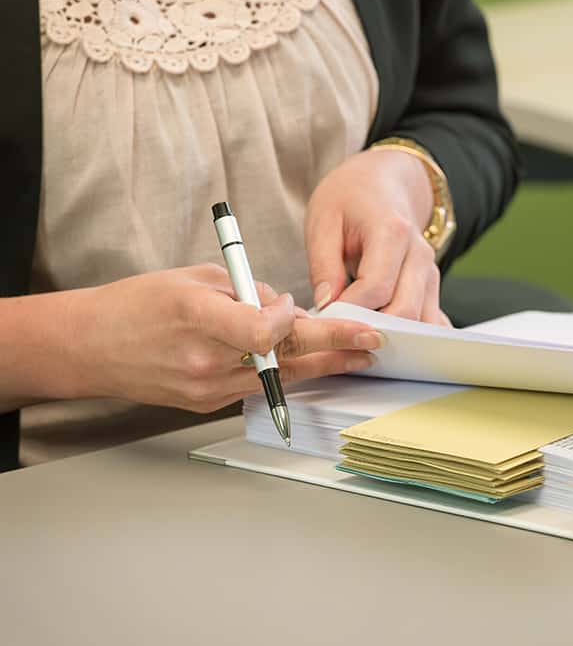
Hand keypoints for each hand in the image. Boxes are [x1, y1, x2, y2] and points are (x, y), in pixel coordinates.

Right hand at [70, 264, 383, 412]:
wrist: (89, 348)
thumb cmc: (138, 303)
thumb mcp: (194, 277)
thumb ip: (247, 291)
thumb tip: (289, 306)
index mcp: (198, 316)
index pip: (264, 330)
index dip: (291, 319)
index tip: (300, 306)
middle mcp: (205, 359)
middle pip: (284, 357)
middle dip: (335, 347)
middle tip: (373, 341)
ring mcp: (206, 388)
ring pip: (279, 377)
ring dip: (318, 363)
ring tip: (354, 354)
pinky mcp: (206, 403)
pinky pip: (257, 385)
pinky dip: (280, 370)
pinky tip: (300, 359)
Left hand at [305, 148, 450, 324]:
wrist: (384, 183)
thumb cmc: (350, 198)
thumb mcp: (323, 221)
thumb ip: (323, 265)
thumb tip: (326, 305)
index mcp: (393, 232)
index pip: (376, 287)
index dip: (350, 310)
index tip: (324, 319)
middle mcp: (420, 255)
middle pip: (406, 310)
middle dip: (372, 330)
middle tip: (339, 337)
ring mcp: (430, 273)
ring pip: (422, 321)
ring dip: (392, 337)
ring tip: (358, 341)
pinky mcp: (431, 287)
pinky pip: (431, 320)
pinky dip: (412, 337)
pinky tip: (389, 343)